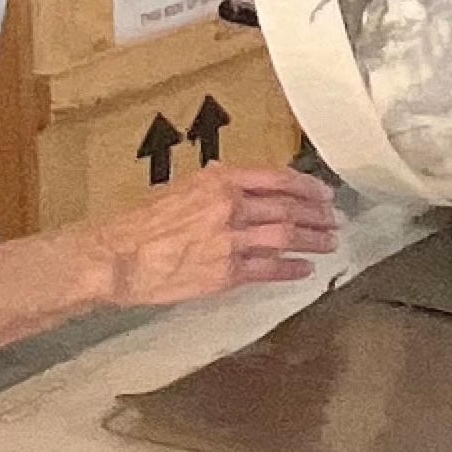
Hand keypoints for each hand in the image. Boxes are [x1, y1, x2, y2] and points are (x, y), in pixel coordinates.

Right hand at [87, 167, 338, 306]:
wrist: (117, 256)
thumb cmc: (139, 224)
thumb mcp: (178, 189)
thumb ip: (212, 186)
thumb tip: (234, 181)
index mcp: (218, 181)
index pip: (276, 178)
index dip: (306, 187)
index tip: (323, 193)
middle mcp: (229, 207)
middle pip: (288, 208)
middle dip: (317, 215)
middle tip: (335, 220)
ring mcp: (230, 240)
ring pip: (286, 237)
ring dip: (313, 240)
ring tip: (329, 243)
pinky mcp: (225, 273)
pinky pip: (269, 269)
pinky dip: (292, 269)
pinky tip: (305, 270)